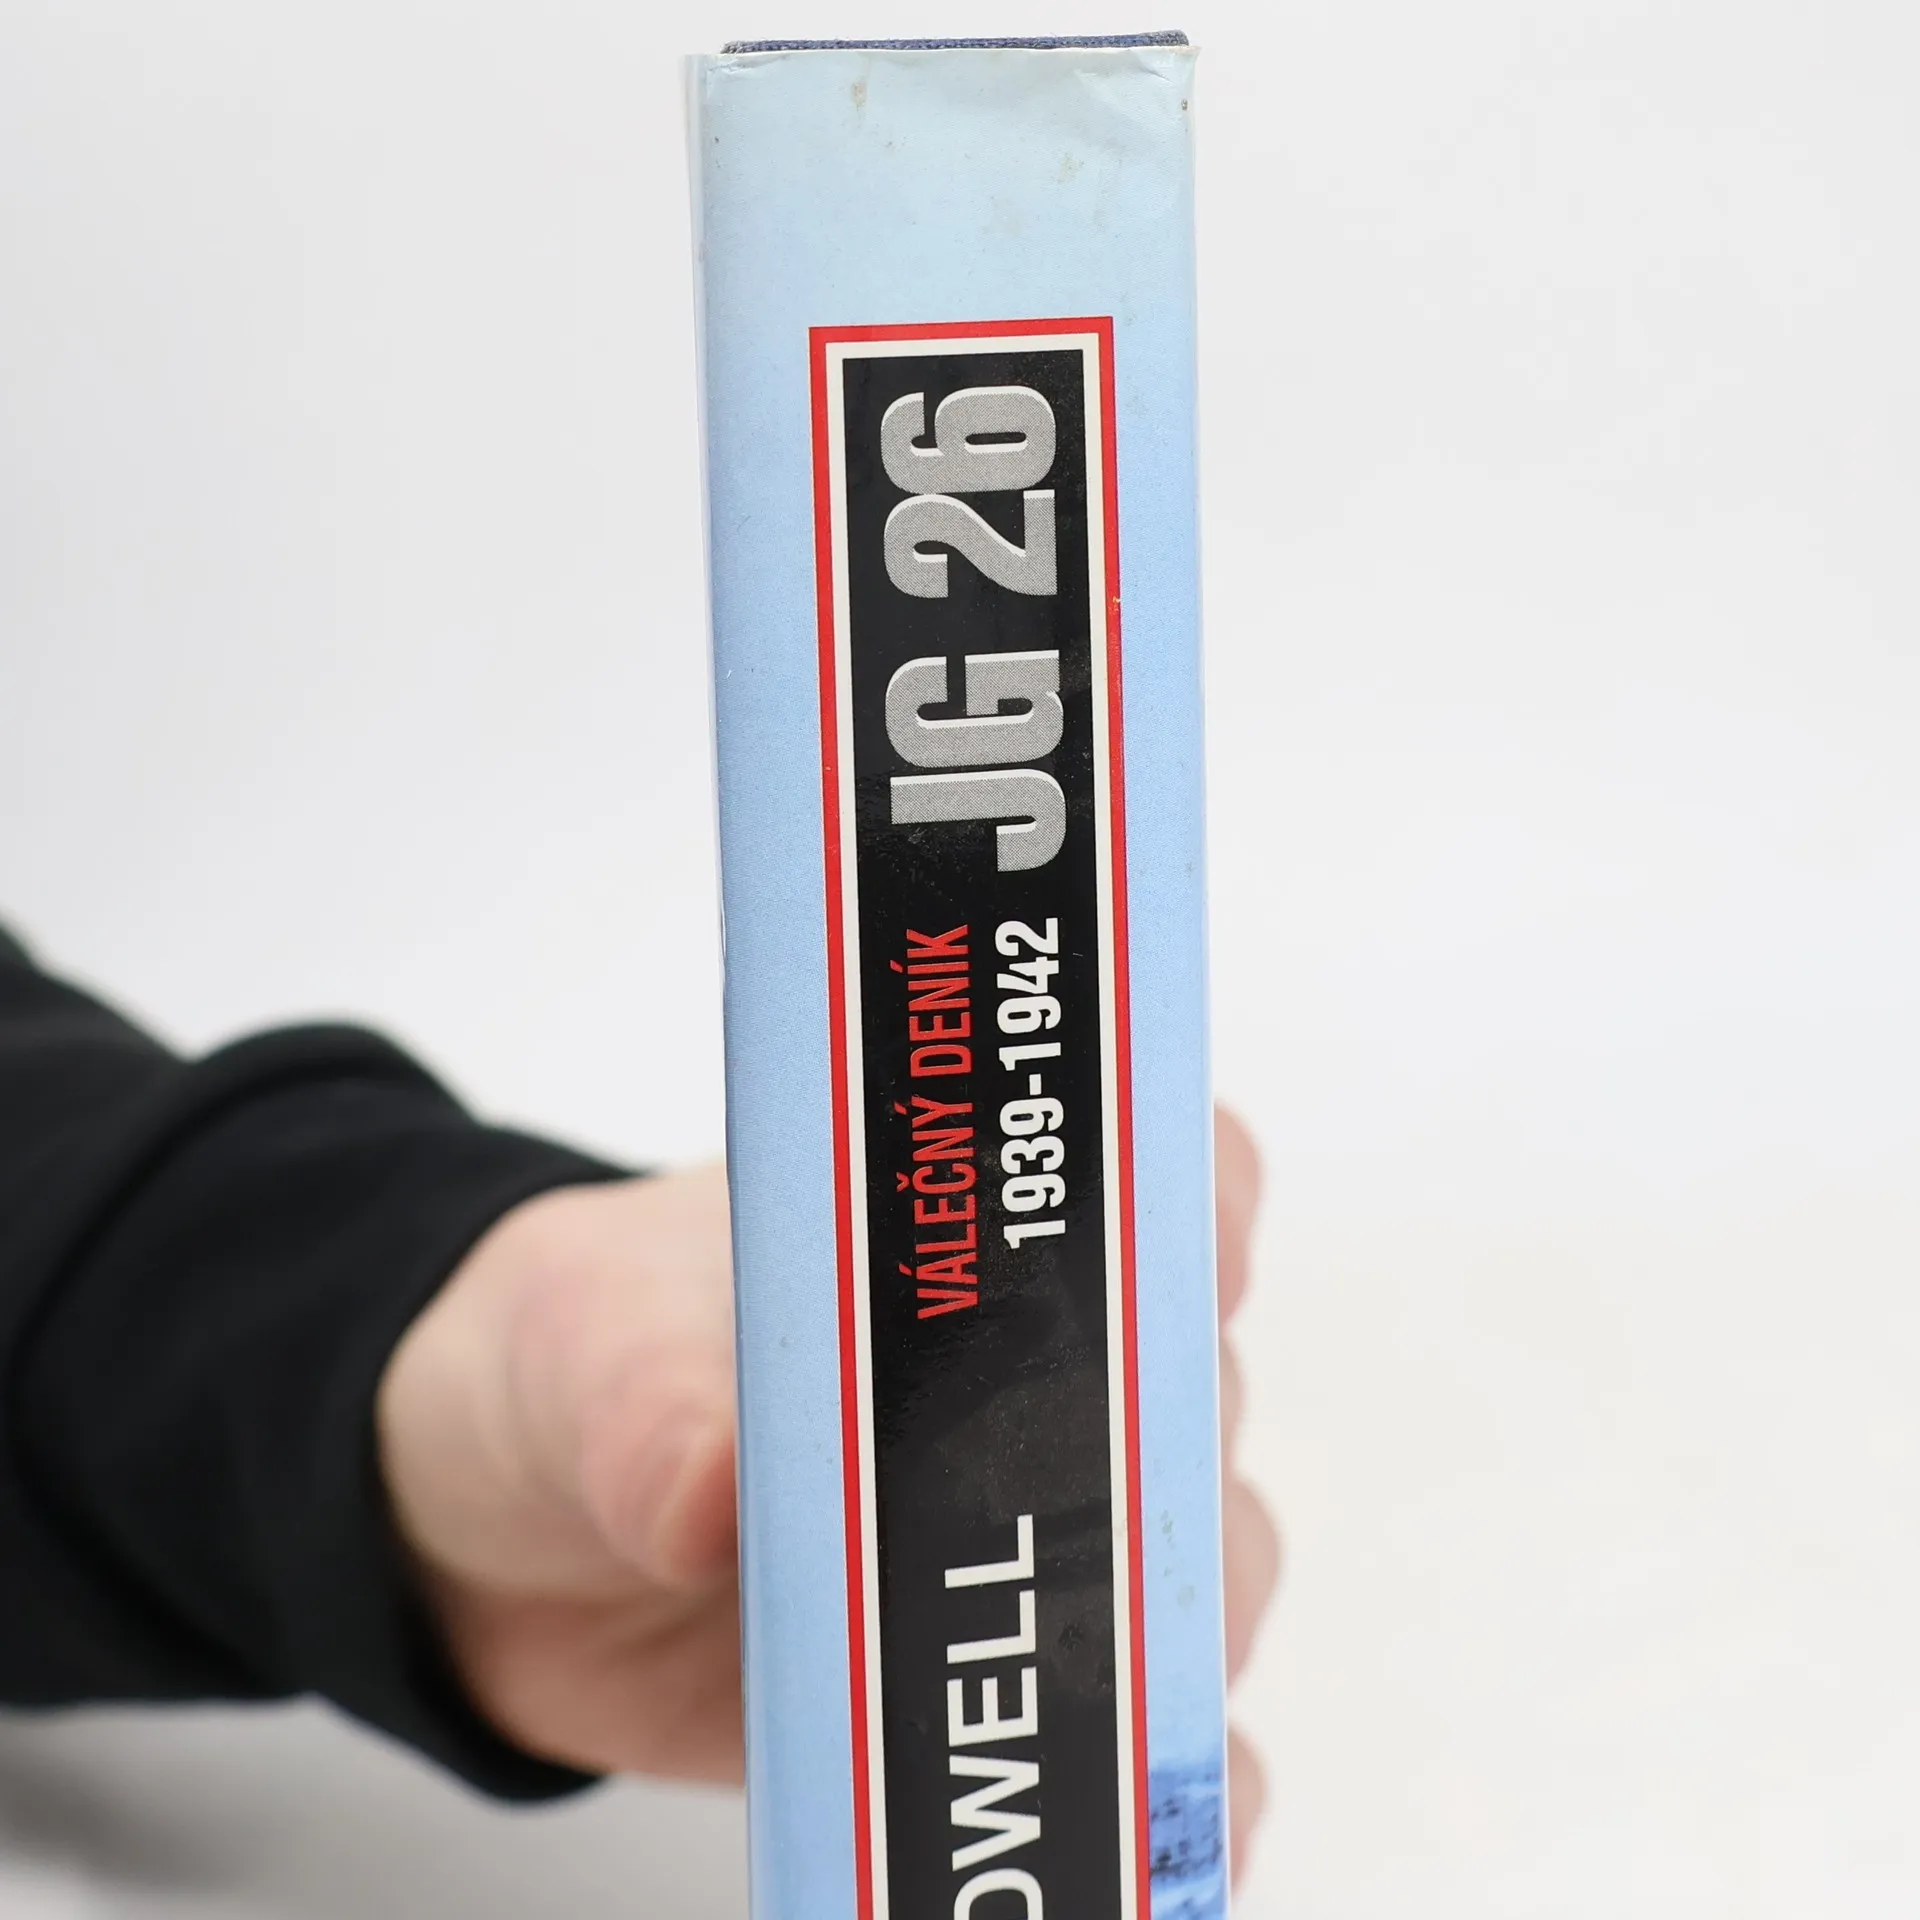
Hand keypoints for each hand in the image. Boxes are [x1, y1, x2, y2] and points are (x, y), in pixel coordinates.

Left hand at [378, 1114, 1278, 1872]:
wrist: (510, 1523)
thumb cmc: (587, 1365)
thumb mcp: (596, 1351)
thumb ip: (656, 1406)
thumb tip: (715, 1488)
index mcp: (968, 1244)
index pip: (1158, 1185)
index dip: (1202, 1216)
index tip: (1188, 1266)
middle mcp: (1038, 1378)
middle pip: (1191, 1412)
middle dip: (1162, 1478)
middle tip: (1087, 1536)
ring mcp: (1026, 1537)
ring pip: (1188, 1582)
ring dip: (1164, 1644)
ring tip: (1101, 1707)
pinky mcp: (991, 1684)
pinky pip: (1118, 1741)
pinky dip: (1151, 1792)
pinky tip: (1127, 1838)